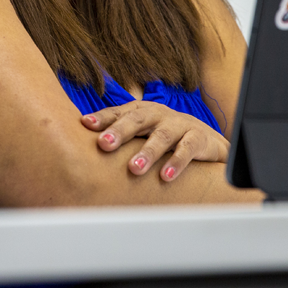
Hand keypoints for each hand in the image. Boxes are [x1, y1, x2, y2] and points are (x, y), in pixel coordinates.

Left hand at [81, 101, 228, 180]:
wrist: (207, 139)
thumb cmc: (164, 135)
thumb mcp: (141, 132)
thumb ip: (119, 136)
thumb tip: (80, 147)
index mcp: (141, 111)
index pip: (118, 112)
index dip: (102, 118)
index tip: (84, 124)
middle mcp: (158, 114)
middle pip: (137, 119)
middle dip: (120, 131)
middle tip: (104, 144)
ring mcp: (179, 124)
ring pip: (161, 136)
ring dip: (147, 152)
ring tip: (134, 168)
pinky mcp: (198, 138)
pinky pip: (187, 150)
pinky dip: (177, 162)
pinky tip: (166, 176)